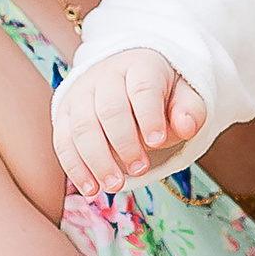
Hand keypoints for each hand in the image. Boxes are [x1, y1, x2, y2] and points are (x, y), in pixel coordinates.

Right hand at [52, 49, 204, 196]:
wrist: (126, 79)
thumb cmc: (161, 95)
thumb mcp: (184, 96)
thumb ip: (190, 110)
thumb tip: (186, 127)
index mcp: (140, 66)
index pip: (142, 88)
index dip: (149, 115)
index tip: (157, 142)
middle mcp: (105, 76)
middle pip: (109, 108)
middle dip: (124, 142)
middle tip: (140, 169)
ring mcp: (81, 94)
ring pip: (82, 126)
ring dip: (97, 160)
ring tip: (114, 186)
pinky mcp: (64, 114)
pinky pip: (63, 141)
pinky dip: (75, 167)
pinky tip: (90, 188)